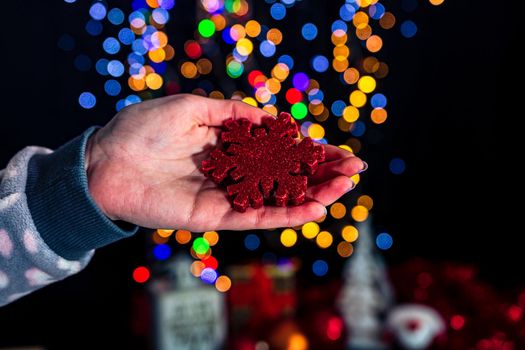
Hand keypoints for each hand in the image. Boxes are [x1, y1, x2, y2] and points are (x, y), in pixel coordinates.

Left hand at [85, 94, 364, 230]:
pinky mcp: (214, 217)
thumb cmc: (144, 129)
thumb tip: (272, 115)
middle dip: (320, 174)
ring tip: (343, 189)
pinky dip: (286, 216)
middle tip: (354, 171)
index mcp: (228, 146)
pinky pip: (256, 218)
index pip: (279, 150)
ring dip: (312, 195)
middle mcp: (232, 172)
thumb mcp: (194, 108)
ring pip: (277, 199)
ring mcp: (226, 196)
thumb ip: (234, 113)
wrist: (105, 162)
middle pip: (285, 176)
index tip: (337, 151)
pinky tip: (314, 209)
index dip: (309, 151)